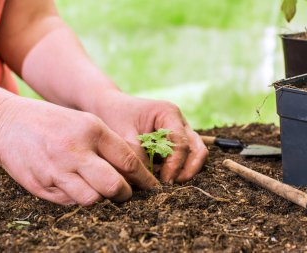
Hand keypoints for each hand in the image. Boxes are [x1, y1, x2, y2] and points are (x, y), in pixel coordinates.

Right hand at [0, 96, 158, 205]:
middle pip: (114, 186)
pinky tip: (77, 187)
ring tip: (101, 190)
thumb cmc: (57, 124)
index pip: (128, 161)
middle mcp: (76, 151)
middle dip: (125, 194)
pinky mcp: (41, 185)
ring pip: (93, 199)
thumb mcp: (87, 123)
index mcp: (92, 130)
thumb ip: (110, 146)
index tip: (152, 187)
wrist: (10, 123)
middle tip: (126, 193)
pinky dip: (80, 198)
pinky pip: (70, 202)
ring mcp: (57, 170)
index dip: (144, 179)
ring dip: (102, 199)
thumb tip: (135, 171)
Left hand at [93, 90, 208, 182]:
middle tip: (172, 185)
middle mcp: (179, 122)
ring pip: (196, 154)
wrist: (108, 108)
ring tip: (168, 184)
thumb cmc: (115, 117)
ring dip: (185, 171)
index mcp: (168, 114)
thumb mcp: (122, 134)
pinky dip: (177, 170)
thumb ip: (136, 155)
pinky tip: (162, 179)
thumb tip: (148, 180)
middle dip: (188, 170)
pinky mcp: (175, 144)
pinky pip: (185, 159)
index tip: (164, 181)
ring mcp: (180, 133)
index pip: (180, 143)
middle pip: (197, 149)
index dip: (175, 165)